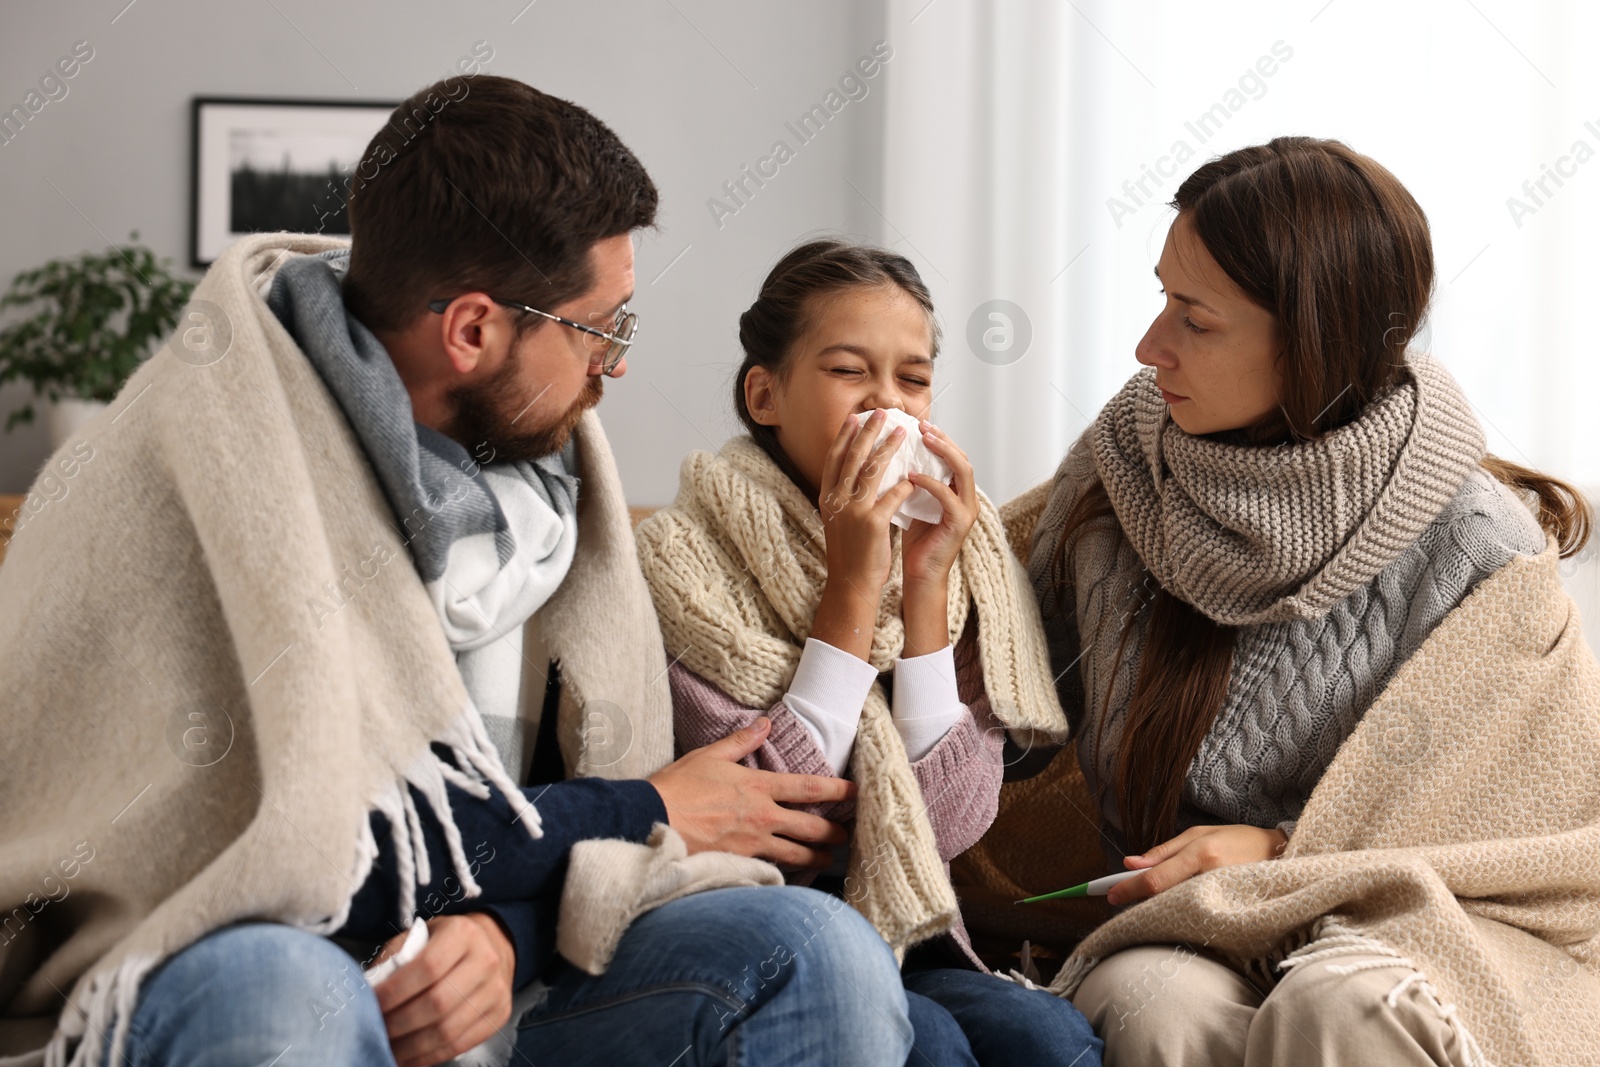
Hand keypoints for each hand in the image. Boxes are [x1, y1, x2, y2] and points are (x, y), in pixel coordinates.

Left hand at [374, 913, 515, 1066]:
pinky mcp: (500, 1014)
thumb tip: (365, 992)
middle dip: (399, 1024)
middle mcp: (486, 960)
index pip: (427, 967)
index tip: (370, 1006)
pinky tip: (408, 1058)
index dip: (395, 991)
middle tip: (374, 1032)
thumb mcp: (419, 936)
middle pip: (438, 1002)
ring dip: (411, 1047)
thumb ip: (393, 959)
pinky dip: (429, 1056)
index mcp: (462, 933)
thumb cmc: (444, 943)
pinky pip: (460, 1044)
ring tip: (387, 1049)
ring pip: (449, 1030)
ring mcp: (496, 990)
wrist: (491, 947)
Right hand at [648, 717, 853, 867]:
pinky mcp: (739, 864)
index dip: (836, 791)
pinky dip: (787, 874)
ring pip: (797, 854)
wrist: (652, 820)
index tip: (855, 793)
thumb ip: (742, 741)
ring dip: (817, 857)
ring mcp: (752, 844)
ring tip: (828, 860)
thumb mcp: (710, 755)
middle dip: (833, 833)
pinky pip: (772, 871)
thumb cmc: (678, 787)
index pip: (808, 789)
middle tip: (847, 836)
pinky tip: (793, 877)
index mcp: (758, 787)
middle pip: (811, 828)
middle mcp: (762, 817)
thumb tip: (766, 724)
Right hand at [819, 410, 916, 594]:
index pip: (834, 458)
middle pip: (852, 457)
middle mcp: (836, 500)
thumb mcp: (839, 518)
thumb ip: (845, 494)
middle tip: (880, 413)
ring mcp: (853, 511)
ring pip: (871, 470)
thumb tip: (859, 470)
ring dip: (888, 448)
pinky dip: (904, 484)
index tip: (855, 417)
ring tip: (902, 432)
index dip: (845, 436)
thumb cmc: (850, 551)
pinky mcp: (871, 524)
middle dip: (867, 431)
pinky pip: (891, 496)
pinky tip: (914, 475)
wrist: (850, 583)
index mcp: (827, 496)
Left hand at [900, 420, 978, 590]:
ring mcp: (967, 511)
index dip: (938, 438)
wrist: (920, 574)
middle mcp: (966, 498)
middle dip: (943, 440)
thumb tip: (890, 454)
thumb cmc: (914, 540)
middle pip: (961, 458)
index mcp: (955, 492)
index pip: (952, 456)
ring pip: (963, 471)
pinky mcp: (960, 524)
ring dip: (943, 453)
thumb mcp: (911, 502)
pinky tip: (911, 476)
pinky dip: (930, 484)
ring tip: (923, 440)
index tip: (917, 424)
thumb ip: (910, 481)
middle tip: (922, 426)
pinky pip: (948, 497)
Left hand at [1106, 824, 1288, 905]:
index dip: (1129, 889)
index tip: (1109, 895)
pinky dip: (1180, 912)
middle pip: (1163, 898)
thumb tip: (1129, 864)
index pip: (1156, 879)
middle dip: (1140, 899)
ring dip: (1158, 906)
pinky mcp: (1232, 913)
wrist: (1286, 855)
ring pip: (1177, 908)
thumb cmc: (1241, 841)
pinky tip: (1177, 909)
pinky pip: (1196, 916)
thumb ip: (1164, 851)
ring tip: (1151, 901)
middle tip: (1122, 898)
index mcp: (1202, 855)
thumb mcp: (1201, 834)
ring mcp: (1223, 898)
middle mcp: (1211, 878)